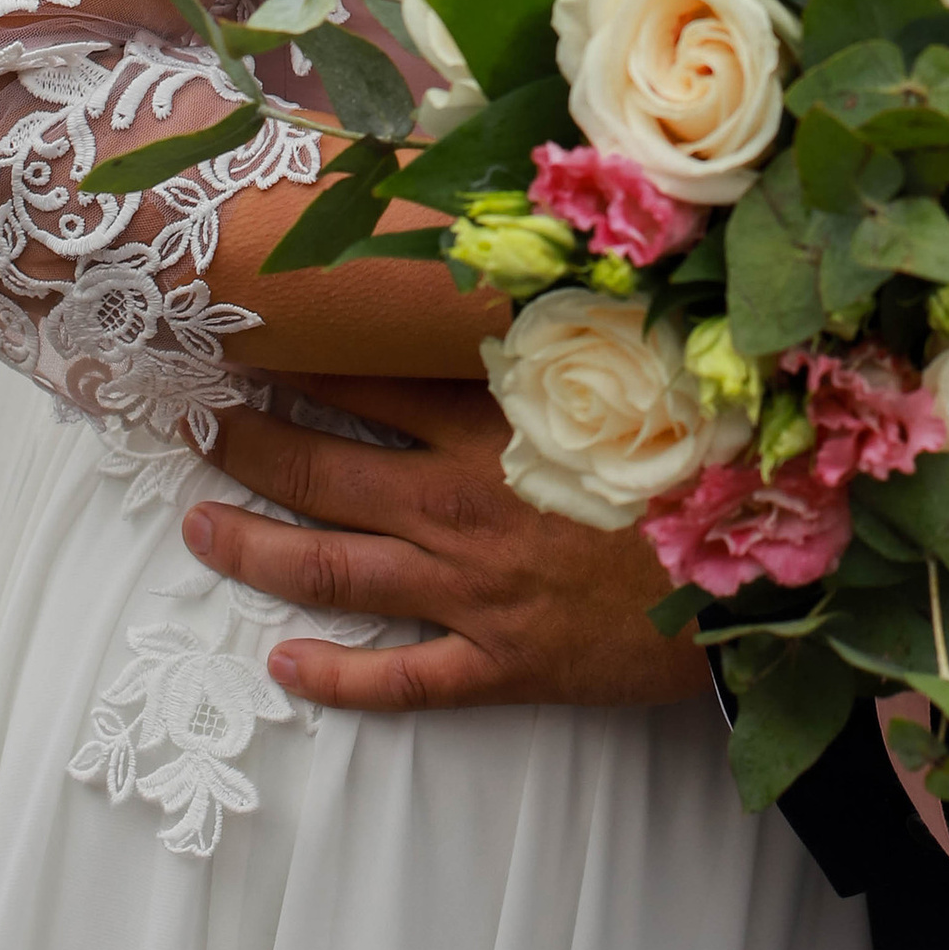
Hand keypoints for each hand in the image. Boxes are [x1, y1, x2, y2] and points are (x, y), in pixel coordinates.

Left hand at [185, 375, 714, 717]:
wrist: (759, 570)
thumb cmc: (702, 457)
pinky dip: (337, 675)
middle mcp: (462, 503)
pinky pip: (402, 679)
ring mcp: (474, 589)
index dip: (298, 360)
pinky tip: (282, 666)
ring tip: (198, 529)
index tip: (242, 340)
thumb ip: (556, 333)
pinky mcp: (502, 662)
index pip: (368, 381)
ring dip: (257, 550)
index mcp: (493, 422)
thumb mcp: (632, 370)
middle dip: (246, 446)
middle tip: (189, 425)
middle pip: (324, 471)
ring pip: (336, 569)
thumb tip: (505, 270)